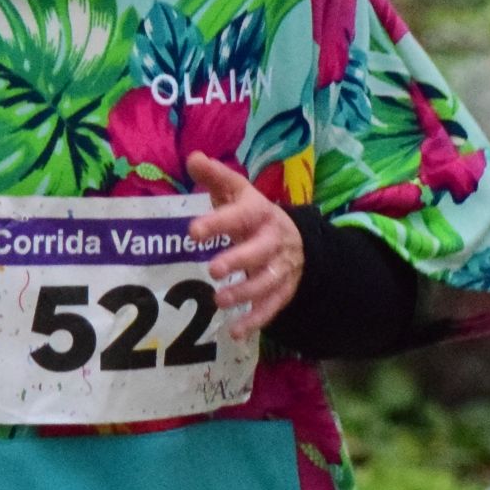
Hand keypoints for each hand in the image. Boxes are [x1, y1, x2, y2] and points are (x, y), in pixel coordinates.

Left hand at [187, 152, 301, 338]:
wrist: (296, 240)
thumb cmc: (253, 215)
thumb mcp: (237, 192)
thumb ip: (215, 177)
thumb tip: (193, 157)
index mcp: (260, 212)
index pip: (241, 215)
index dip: (219, 222)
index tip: (193, 231)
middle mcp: (273, 240)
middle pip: (259, 251)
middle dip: (238, 260)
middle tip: (212, 269)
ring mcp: (281, 267)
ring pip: (267, 281)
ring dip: (245, 292)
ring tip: (219, 301)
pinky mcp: (283, 290)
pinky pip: (272, 307)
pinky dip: (256, 320)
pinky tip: (235, 331)